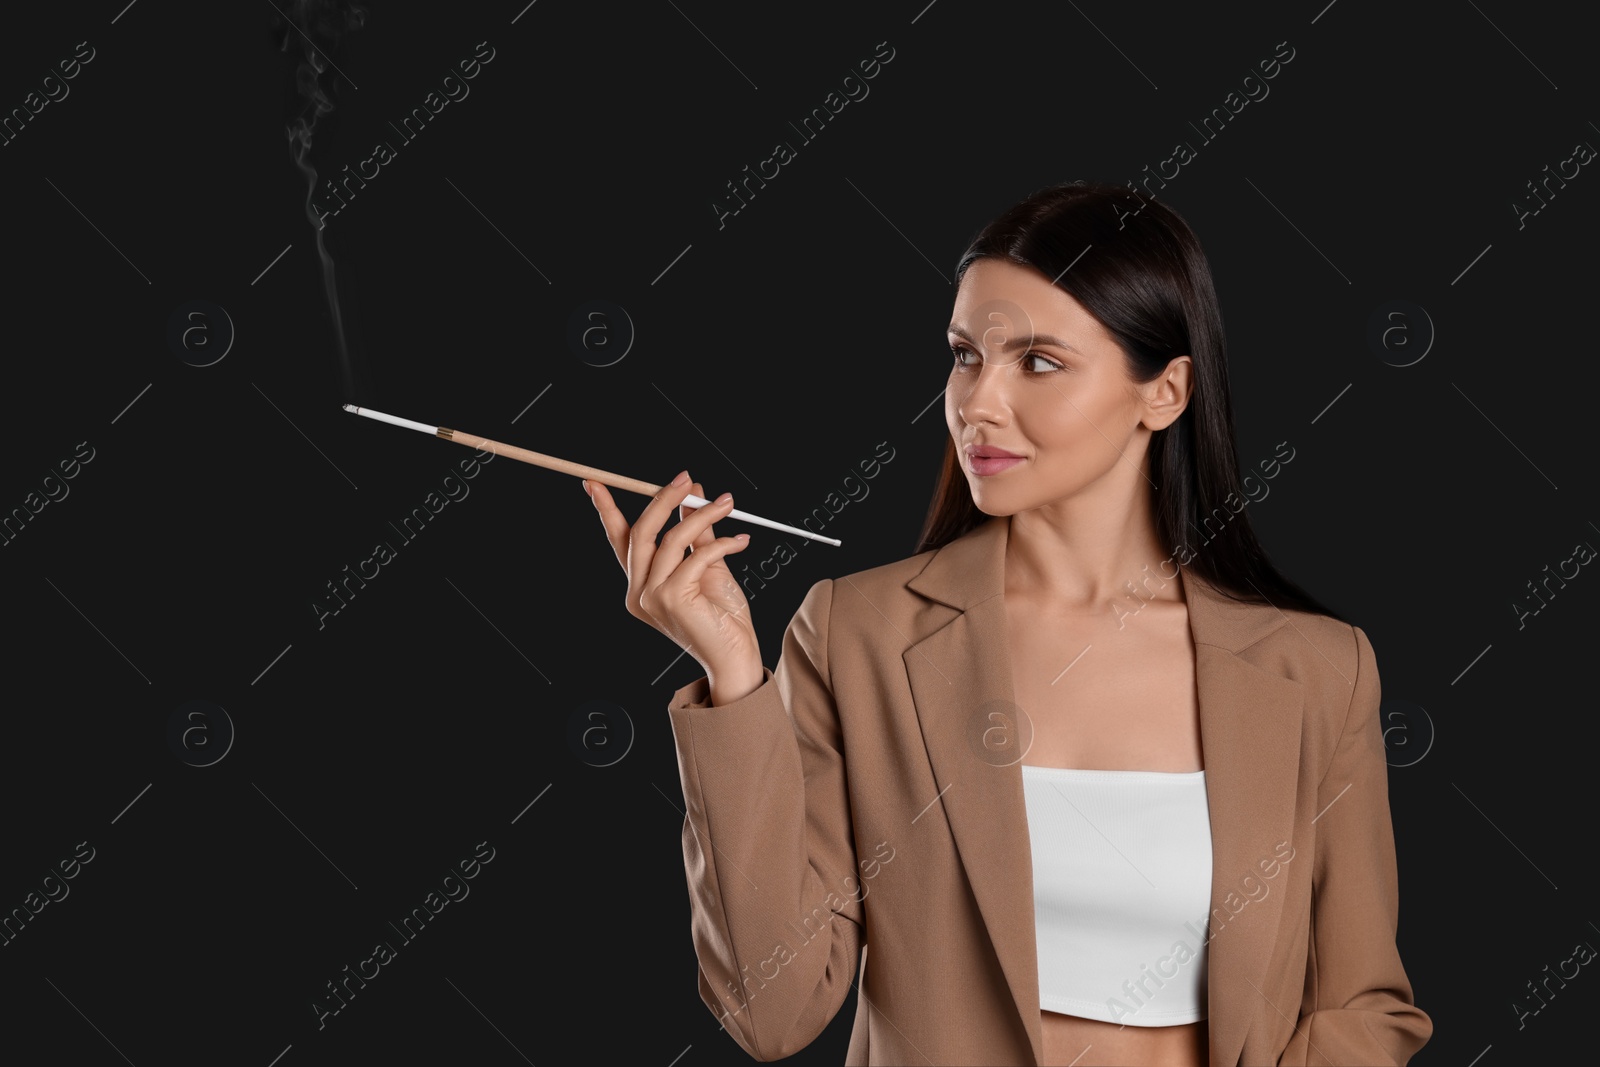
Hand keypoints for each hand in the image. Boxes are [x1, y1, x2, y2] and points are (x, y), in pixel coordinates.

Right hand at [586, 470, 762, 692]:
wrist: (736, 656)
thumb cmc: (722, 618)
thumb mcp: (708, 566)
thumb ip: (697, 533)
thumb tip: (692, 494)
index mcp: (640, 586)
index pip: (620, 540)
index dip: (606, 510)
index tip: (595, 483)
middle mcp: (638, 593)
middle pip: (641, 532)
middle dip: (663, 499)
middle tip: (686, 479)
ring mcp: (651, 597)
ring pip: (672, 538)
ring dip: (703, 514)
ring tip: (727, 503)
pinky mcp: (671, 599)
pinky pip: (696, 556)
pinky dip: (722, 542)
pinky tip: (740, 540)